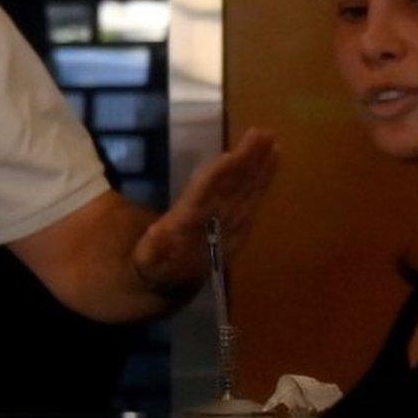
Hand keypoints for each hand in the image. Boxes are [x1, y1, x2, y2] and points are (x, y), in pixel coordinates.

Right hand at [132, 128, 277, 295]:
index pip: (203, 198)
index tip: (229, 156)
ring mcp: (232, 227)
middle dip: (247, 163)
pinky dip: (264, 180)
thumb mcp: (149, 252)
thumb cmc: (156, 257)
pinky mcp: (242, 227)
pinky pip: (254, 199)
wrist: (175, 282)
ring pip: (248, 193)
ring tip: (272, 141)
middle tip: (261, 134)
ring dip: (260, 167)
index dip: (215, 178)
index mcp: (186, 229)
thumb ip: (151, 239)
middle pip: (233, 191)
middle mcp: (214, 227)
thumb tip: (143, 221)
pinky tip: (273, 161)